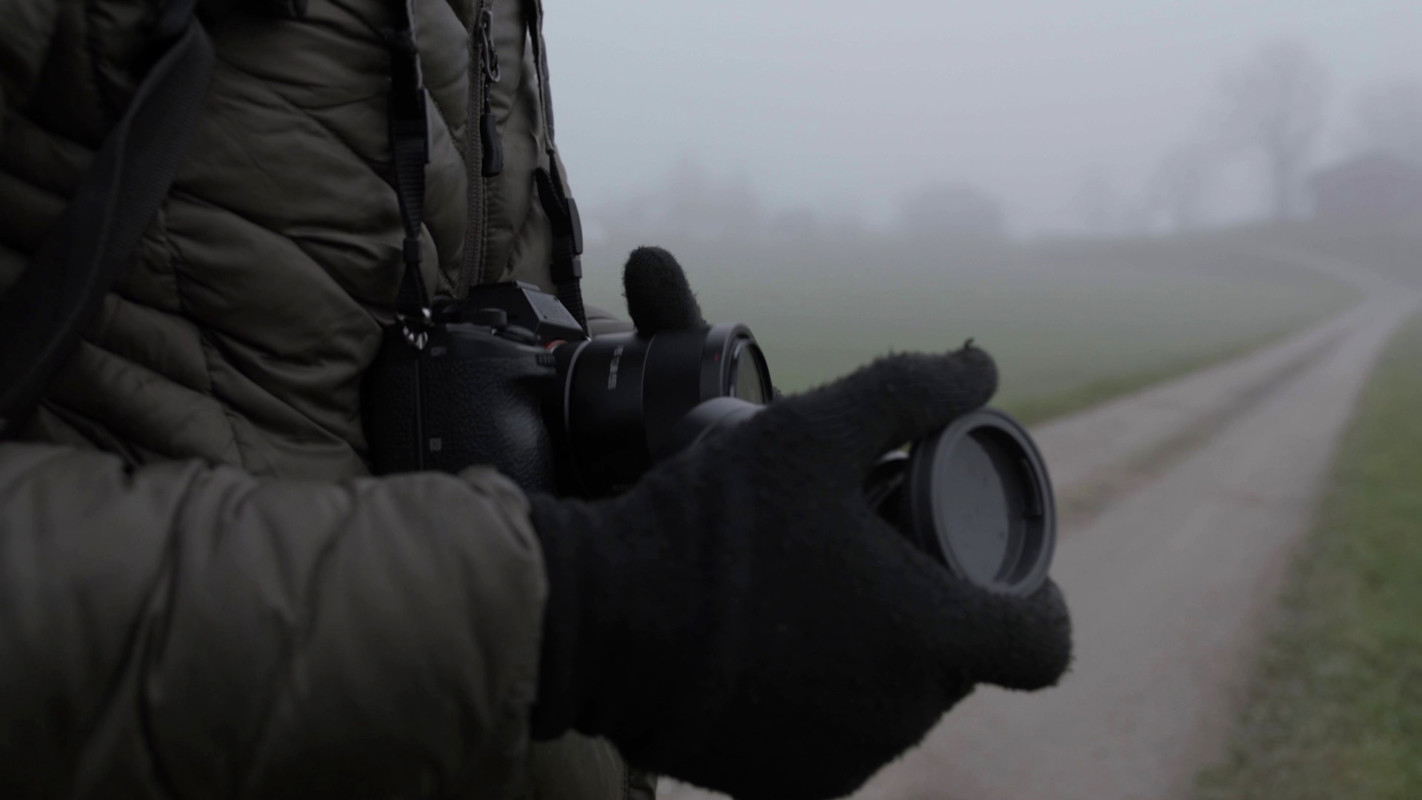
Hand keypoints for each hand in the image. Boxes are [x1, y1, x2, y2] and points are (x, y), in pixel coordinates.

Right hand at [529, 248, 1071, 799]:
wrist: (597, 620)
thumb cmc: (710, 525)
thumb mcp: (808, 434)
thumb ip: (906, 390)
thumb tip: (982, 363)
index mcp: (928, 636)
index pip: (1042, 644)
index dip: (1034, 603)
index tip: (996, 570)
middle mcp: (901, 715)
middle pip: (962, 668)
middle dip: (940, 615)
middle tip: (886, 560)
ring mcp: (844, 760)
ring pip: (900, 704)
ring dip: (883, 657)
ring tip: (828, 600)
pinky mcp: (787, 788)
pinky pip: (840, 739)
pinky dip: (828, 700)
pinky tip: (785, 652)